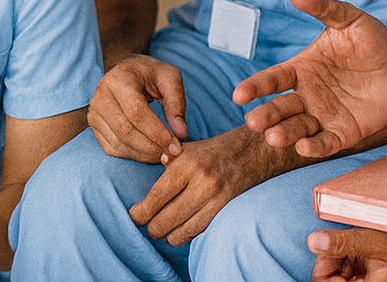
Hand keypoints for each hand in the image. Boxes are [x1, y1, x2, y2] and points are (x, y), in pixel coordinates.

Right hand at [88, 55, 186, 162]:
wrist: (126, 71)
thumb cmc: (150, 74)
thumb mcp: (169, 77)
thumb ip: (177, 103)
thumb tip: (181, 133)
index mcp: (119, 80)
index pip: (137, 113)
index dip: (157, 133)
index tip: (176, 146)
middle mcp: (101, 96)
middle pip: (126, 131)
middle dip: (152, 147)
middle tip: (172, 155)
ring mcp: (94, 113)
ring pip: (119, 143)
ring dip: (144, 154)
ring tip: (163, 154)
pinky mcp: (94, 126)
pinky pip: (113, 148)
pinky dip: (133, 155)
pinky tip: (148, 153)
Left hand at [129, 126, 294, 245]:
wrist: (251, 152)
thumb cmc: (212, 152)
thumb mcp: (185, 150)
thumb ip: (164, 166)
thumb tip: (144, 191)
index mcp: (187, 163)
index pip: (156, 197)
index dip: (140, 213)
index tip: (135, 215)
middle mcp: (202, 181)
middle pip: (165, 219)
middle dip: (152, 227)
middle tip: (148, 224)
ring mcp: (216, 198)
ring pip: (181, 232)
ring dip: (168, 235)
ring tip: (163, 229)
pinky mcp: (226, 210)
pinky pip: (198, 232)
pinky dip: (185, 235)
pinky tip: (180, 230)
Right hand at [234, 0, 386, 157]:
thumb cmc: (372, 42)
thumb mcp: (348, 19)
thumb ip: (322, 6)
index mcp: (301, 69)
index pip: (273, 79)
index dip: (256, 86)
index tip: (239, 95)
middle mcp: (307, 95)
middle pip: (280, 108)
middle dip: (266, 115)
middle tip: (253, 122)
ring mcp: (323, 116)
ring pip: (297, 128)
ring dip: (285, 133)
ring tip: (274, 137)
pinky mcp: (343, 133)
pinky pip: (326, 143)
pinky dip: (314, 148)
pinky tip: (305, 147)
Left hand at [309, 227, 386, 281]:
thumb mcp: (380, 242)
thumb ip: (345, 243)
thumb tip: (313, 242)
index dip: (323, 267)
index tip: (329, 248)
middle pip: (333, 280)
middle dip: (333, 261)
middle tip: (349, 244)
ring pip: (342, 274)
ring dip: (345, 257)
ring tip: (363, 246)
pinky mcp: (376, 277)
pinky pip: (355, 270)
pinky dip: (354, 257)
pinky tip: (367, 249)